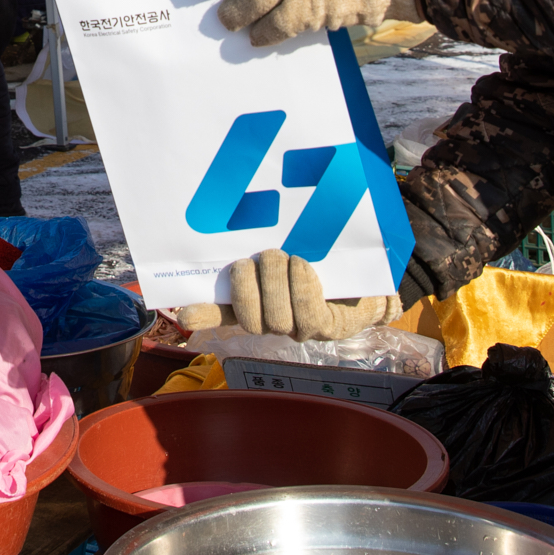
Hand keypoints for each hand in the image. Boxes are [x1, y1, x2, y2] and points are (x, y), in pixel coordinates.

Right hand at [173, 249, 401, 341]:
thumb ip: (259, 240)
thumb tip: (232, 225)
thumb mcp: (288, 243)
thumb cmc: (322, 254)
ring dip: (279, 280)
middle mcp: (272, 319)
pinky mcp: (326, 328)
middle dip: (250, 282)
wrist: (369, 271)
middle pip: (246, 316)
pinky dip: (300, 285)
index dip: (203, 315)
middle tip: (265, 255)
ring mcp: (298, 328)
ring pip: (274, 317)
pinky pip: (305, 314)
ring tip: (289, 257)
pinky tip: (302, 266)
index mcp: (255, 300)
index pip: (221, 313)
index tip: (183, 311)